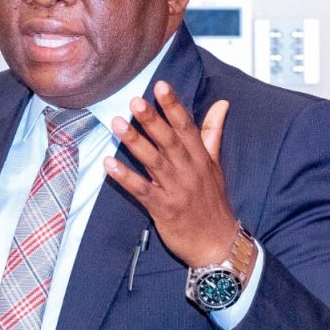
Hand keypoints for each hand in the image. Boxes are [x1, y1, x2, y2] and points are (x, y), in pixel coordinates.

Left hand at [103, 80, 237, 267]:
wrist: (218, 244)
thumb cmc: (214, 203)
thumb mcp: (216, 166)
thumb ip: (212, 133)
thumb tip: (221, 103)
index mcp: (201, 158)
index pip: (186, 126)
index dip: (173, 105)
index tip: (161, 86)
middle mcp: (189, 171)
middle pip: (169, 141)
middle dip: (152, 120)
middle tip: (135, 100)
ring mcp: (176, 190)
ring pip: (153, 162)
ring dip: (134, 142)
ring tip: (117, 124)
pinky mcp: (163, 208)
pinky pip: (141, 190)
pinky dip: (125, 178)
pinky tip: (109, 164)